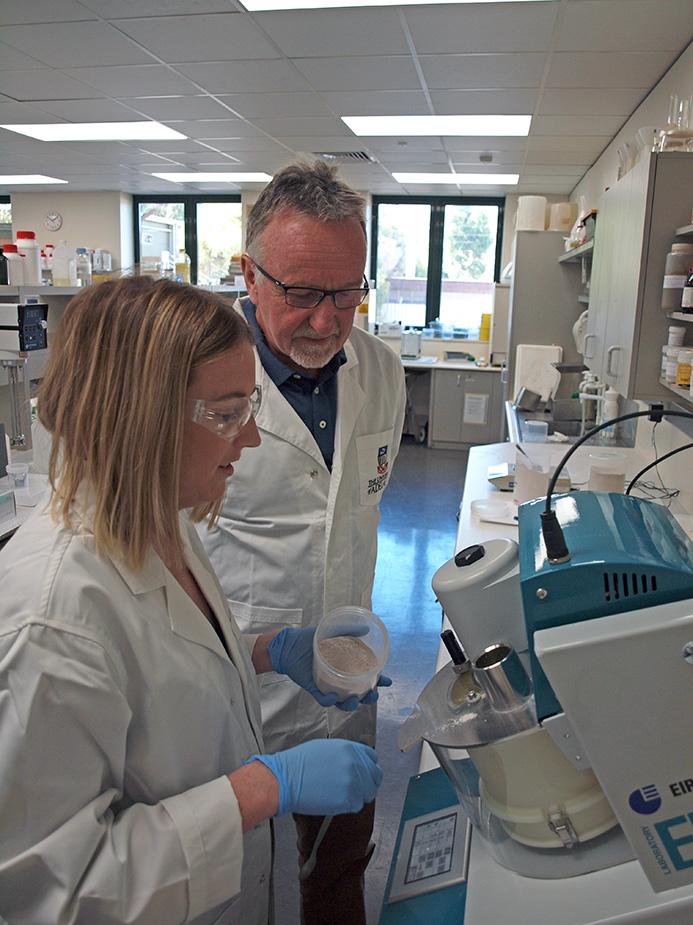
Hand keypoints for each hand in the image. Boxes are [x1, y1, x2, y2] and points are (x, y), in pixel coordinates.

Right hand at [249, 739, 382, 815]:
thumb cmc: (299, 763)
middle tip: (355, 788)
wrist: (285, 779)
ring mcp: (353, 782)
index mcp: (350, 748)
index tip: (364, 773)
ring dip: (358, 795)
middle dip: (367, 783)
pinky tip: (335, 800)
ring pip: (368, 793)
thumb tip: (355, 762)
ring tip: (341, 795)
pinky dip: (348, 805)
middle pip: (375, 777)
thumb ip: (345, 754)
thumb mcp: (326, 748)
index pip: (372, 758)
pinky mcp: (347, 800)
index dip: (368, 767)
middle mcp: (356, 764)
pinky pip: (356, 805)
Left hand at [267, 626, 391, 710]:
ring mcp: (327, 684)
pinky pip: (323, 699)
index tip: (388, 681)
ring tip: (355, 700)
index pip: (366, 676)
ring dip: (351, 704)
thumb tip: (366, 629)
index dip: (379, 681)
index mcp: (346, 666)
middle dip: (369, 697)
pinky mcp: (314, 688)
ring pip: (343, 702)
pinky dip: (330, 701)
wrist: (289, 644)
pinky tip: (334, 698)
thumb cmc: (311, 639)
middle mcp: (339, 678)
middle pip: (359, 693)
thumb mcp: (333, 632)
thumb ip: (349, 630)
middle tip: (373, 694)